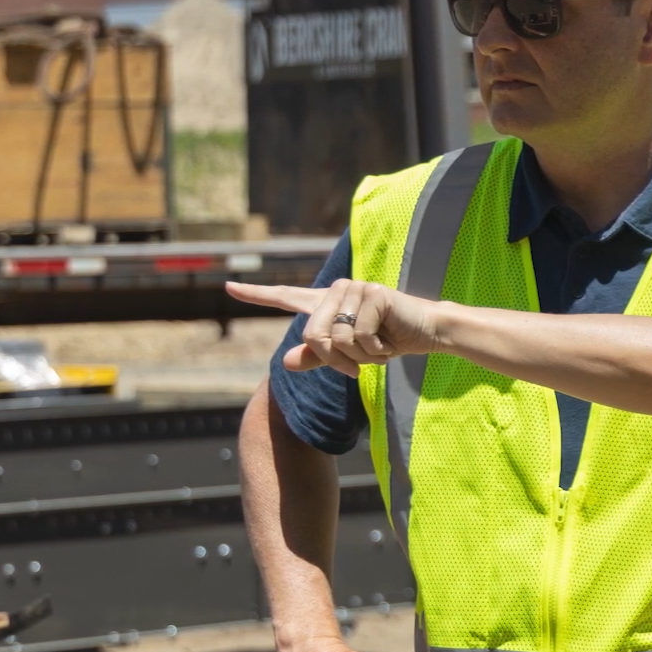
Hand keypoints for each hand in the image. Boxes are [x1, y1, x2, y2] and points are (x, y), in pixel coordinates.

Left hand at [227, 279, 443, 377]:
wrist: (423, 332)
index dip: (255, 294)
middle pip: (312, 335)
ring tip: (377, 347)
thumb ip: (318, 357)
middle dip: (335, 360)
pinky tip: (388, 340)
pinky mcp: (373, 294)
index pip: (284, 296)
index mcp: (325, 304)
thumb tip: (285, 361)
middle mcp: (336, 292)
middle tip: (357, 366)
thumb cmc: (384, 340)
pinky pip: (359, 336)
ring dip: (359, 356)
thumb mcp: (348, 355)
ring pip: (337, 338)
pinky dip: (374, 350)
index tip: (228, 286)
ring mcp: (355, 289)